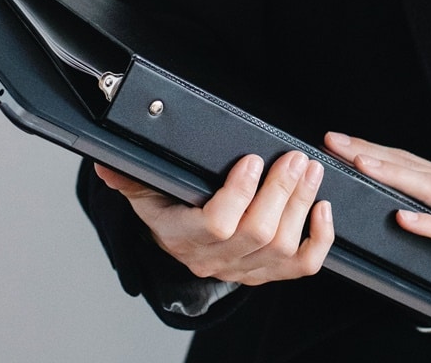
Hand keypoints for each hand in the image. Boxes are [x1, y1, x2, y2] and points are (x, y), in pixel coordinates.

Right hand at [94, 151, 333, 285]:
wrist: (183, 249)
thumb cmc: (170, 214)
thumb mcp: (146, 195)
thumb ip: (130, 178)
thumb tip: (107, 163)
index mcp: (183, 237)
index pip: (216, 224)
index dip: (239, 193)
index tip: (251, 160)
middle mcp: (216, 259)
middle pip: (258, 232)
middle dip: (281, 190)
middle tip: (294, 158)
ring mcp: (246, 270)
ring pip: (282, 245)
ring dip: (301, 204)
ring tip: (310, 170)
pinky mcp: (271, 272)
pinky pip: (303, 265)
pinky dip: (320, 239)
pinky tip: (324, 208)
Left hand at [323, 132, 430, 270]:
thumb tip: (407, 188)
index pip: (405, 160)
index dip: (371, 149)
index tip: (340, 140)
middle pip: (408, 166)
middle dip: (369, 152)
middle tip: (334, 141)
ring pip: (427, 189)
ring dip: (393, 175)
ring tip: (361, 164)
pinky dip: (428, 224)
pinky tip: (404, 219)